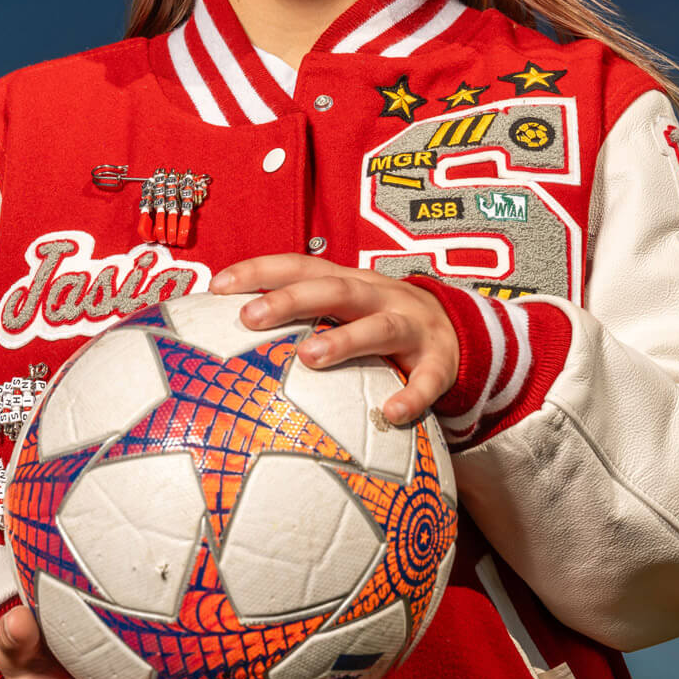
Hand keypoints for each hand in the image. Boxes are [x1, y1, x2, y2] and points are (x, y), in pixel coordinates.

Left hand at [210, 254, 459, 422]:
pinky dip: (411, 395)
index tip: (218, 286)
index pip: (301, 265)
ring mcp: (412, 326)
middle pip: (335, 289)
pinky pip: (427, 379)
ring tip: (308, 357)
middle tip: (251, 318)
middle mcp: (380, 296)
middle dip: (292, 299)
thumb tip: (229, 339)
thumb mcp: (347, 311)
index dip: (260, 271)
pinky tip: (390, 413)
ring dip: (344, 340)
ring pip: (379, 327)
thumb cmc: (382, 325)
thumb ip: (302, 319)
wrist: (460, 333)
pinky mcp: (440, 361)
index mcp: (350, 283)